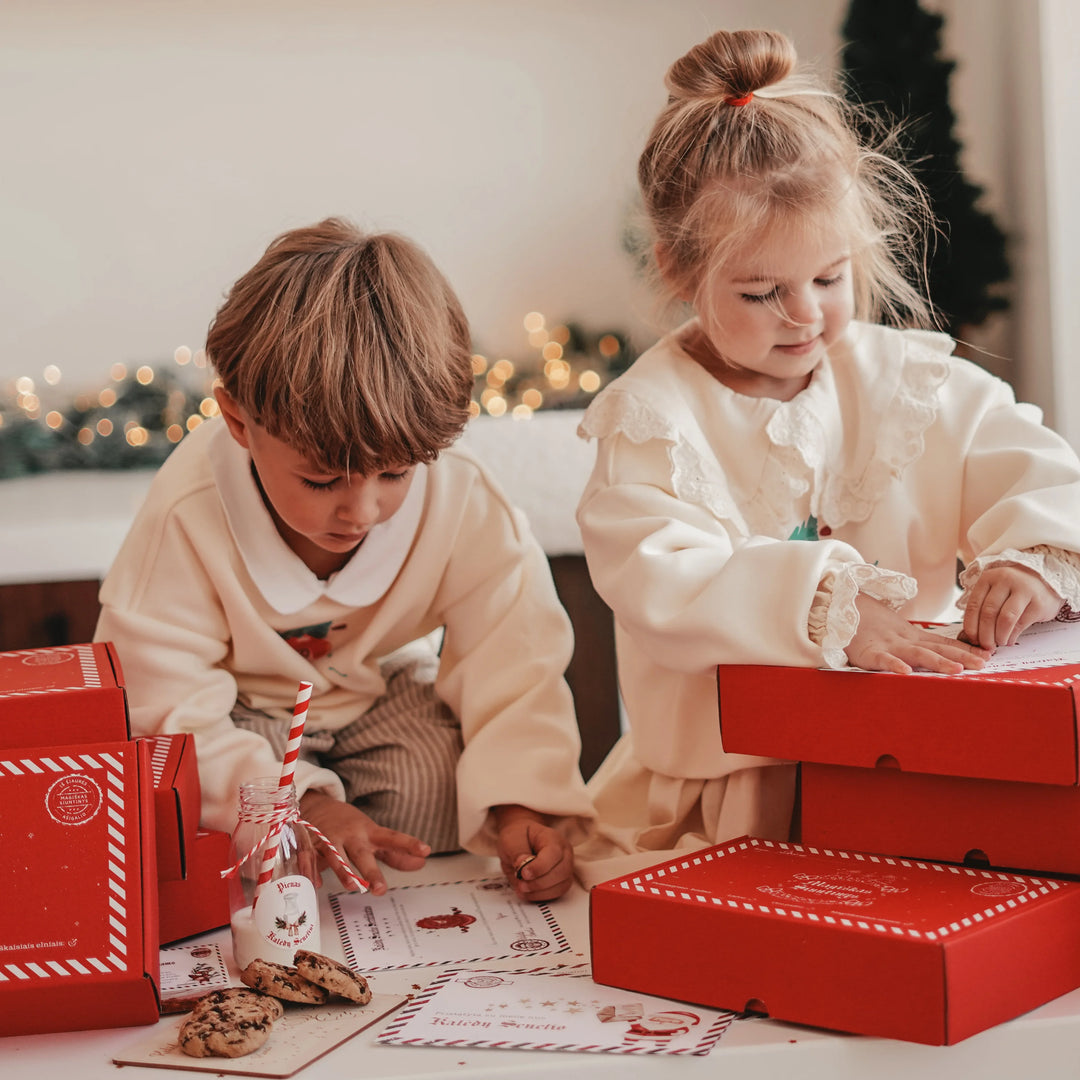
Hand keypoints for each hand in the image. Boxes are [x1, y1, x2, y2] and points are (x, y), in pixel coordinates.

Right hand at [299, 789, 429, 895]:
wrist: (317, 805)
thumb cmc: (350, 826)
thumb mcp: (374, 837)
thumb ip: (395, 854)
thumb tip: (421, 864)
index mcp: (369, 833)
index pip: (392, 838)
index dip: (408, 844)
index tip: (425, 850)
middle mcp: (351, 835)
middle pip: (362, 852)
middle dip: (371, 870)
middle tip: (380, 889)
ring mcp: (330, 838)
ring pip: (335, 854)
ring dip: (343, 870)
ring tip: (353, 886)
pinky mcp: (311, 843)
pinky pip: (309, 856)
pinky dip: (310, 869)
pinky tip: (315, 883)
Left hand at [493, 804, 573, 902]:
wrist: (520, 841)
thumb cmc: (518, 837)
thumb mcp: (511, 839)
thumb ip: (516, 851)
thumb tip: (522, 864)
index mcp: (553, 838)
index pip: (554, 853)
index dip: (539, 867)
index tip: (523, 873)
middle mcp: (564, 853)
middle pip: (562, 872)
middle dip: (540, 882)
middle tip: (521, 884)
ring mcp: (565, 868)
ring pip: (561, 886)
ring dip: (540, 892)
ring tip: (522, 888)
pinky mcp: (561, 882)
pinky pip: (556, 894)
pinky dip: (541, 896)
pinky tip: (527, 893)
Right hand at [845, 594, 989, 673]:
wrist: (840, 607)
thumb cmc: (868, 625)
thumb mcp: (897, 632)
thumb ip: (916, 642)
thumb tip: (942, 653)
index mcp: (912, 636)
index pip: (943, 642)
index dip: (965, 649)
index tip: (988, 655)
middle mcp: (904, 640)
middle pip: (937, 648)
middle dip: (961, 656)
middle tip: (983, 664)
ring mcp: (887, 645)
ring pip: (916, 654)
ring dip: (937, 662)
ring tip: (956, 670)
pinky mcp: (868, 652)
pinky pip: (882, 660)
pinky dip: (894, 665)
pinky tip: (906, 673)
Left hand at [961, 564, 1063, 649]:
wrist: (1044, 584)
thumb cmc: (1013, 591)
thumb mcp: (995, 593)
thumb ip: (983, 609)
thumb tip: (971, 636)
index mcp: (988, 578)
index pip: (974, 605)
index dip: (971, 625)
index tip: (972, 639)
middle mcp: (1005, 580)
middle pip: (989, 612)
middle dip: (985, 634)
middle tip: (986, 646)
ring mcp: (1024, 590)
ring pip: (1005, 618)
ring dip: (999, 636)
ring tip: (998, 643)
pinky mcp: (1039, 602)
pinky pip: (1021, 623)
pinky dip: (1012, 635)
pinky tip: (1009, 640)